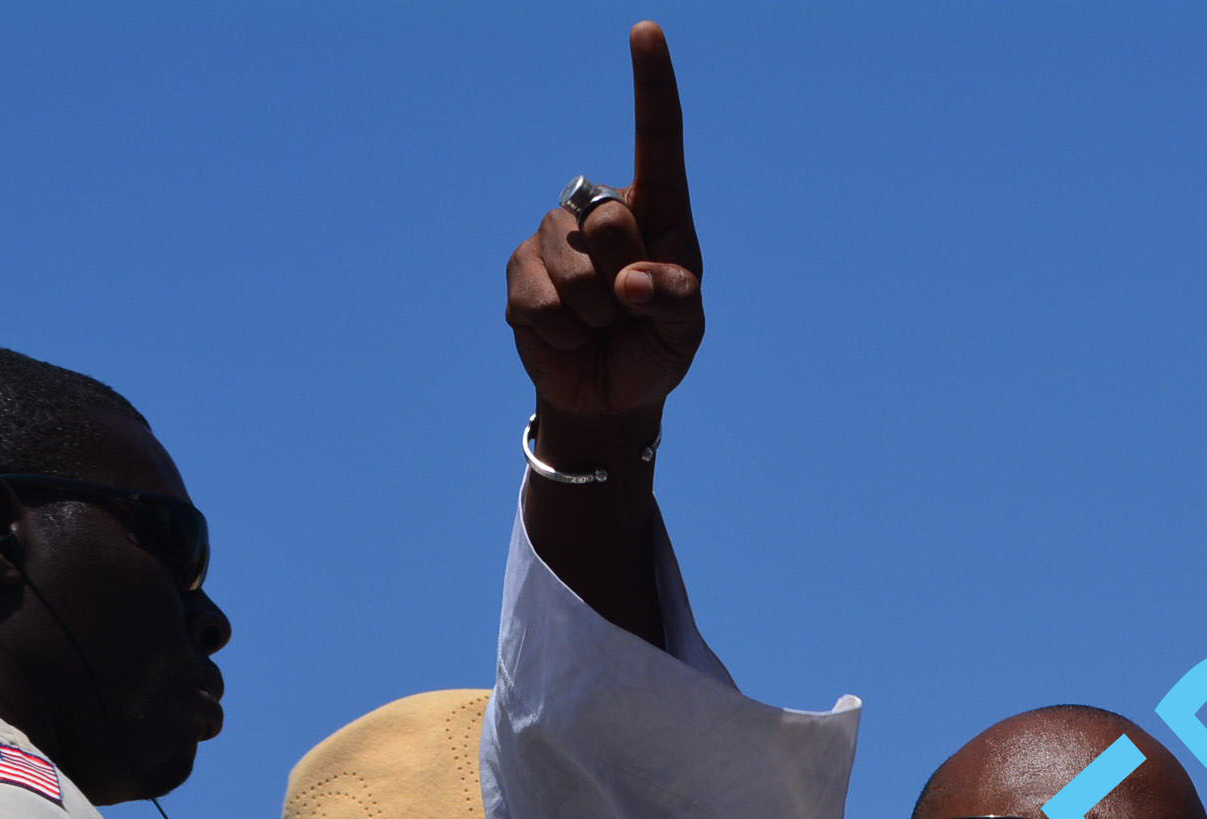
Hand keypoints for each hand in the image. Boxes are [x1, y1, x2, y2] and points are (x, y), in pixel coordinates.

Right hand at [506, 21, 702, 426]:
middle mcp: (602, 210)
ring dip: (595, 315)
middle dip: (626, 280)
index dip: (651, 85)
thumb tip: (630, 282)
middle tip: (629, 310)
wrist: (611, 395)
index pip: (658, 139)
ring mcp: (555, 237)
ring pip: (576, 267)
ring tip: (601, 326)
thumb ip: (677, 300)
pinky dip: (563, 333)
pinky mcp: (520, 272)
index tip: (646, 30)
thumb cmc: (656, 348)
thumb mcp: (686, 329)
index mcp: (658, 210)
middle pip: (613, 221)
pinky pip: (542, 301)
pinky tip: (569, 336)